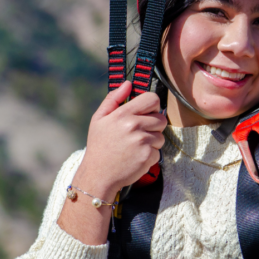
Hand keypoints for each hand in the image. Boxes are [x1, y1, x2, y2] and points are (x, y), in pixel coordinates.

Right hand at [75, 81, 166, 198]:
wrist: (98, 175)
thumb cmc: (99, 146)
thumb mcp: (99, 119)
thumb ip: (113, 99)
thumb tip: (128, 83)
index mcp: (123, 114)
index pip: (152, 99)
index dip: (152, 106)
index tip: (146, 113)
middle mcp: (134, 126)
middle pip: (161, 118)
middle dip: (153, 126)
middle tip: (138, 134)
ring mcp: (142, 141)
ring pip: (161, 136)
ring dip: (152, 142)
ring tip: (134, 147)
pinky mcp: (148, 156)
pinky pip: (158, 152)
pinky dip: (150, 156)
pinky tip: (135, 158)